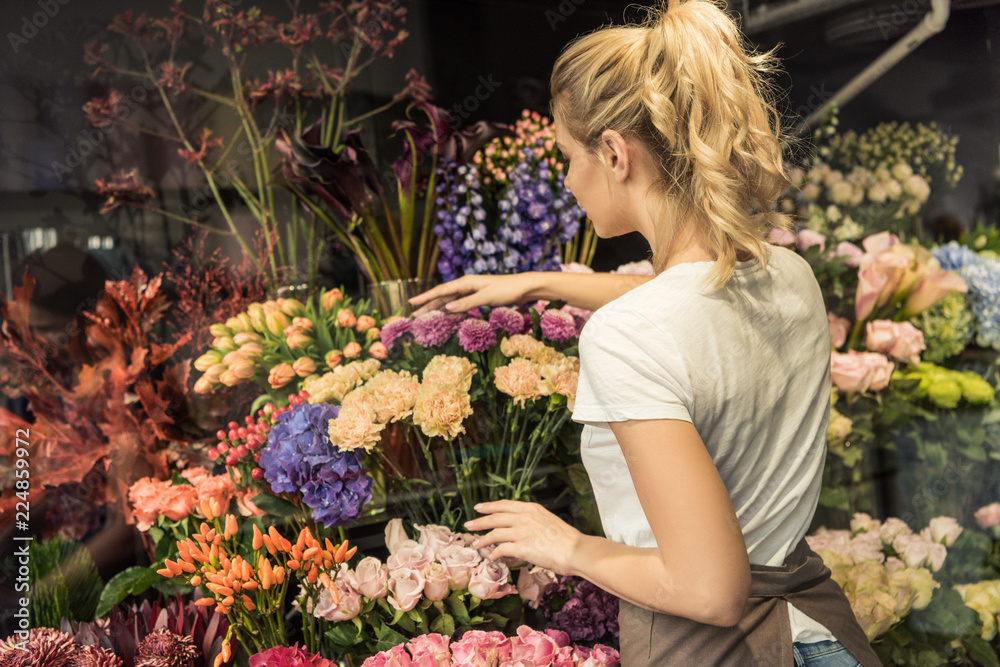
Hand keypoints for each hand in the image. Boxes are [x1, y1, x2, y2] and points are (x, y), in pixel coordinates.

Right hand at [408, 274, 540, 315]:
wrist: (524, 288)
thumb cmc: (507, 290)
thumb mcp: (486, 297)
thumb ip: (466, 303)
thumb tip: (447, 308)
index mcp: (466, 282)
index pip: (441, 290)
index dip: (426, 297)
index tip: (412, 303)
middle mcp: (466, 286)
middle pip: (443, 297)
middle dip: (428, 306)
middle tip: (414, 316)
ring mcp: (471, 292)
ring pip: (450, 302)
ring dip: (438, 310)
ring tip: (425, 318)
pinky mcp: (478, 299)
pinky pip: (460, 306)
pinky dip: (451, 312)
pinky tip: (445, 318)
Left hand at [464, 500, 581, 575]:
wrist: (576, 550)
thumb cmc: (567, 539)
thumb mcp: (548, 521)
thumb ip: (533, 521)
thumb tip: (522, 528)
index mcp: (531, 508)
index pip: (504, 504)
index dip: (489, 506)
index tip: (479, 508)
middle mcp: (524, 517)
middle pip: (495, 517)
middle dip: (479, 521)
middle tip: (469, 524)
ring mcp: (521, 532)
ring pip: (494, 533)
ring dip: (483, 539)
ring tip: (476, 544)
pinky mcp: (521, 547)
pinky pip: (501, 549)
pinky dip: (494, 553)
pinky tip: (492, 557)